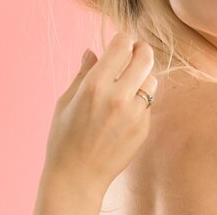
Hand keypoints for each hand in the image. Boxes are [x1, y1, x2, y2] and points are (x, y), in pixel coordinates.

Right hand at [35, 33, 157, 212]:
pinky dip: (141, 100)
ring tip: (130, 82)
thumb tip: (91, 51)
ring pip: (152, 79)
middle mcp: (118, 97)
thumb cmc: (64, 138)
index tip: (120, 43)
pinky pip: (149, 103)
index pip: (122, 46)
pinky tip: (126, 108)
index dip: (123, 39)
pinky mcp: (144, 128)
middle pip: (145, 57)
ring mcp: (134, 114)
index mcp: (95, 86)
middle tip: (135, 52)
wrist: (77, 177)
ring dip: (143, 76)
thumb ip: (83, 73)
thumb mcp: (66, 101)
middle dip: (141, 50)